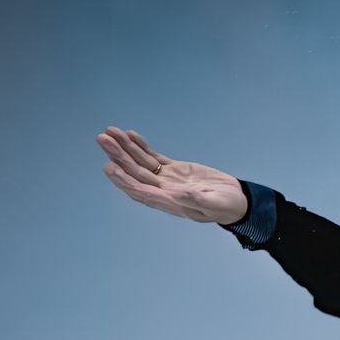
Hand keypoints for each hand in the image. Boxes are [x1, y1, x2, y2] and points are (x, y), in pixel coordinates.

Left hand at [96, 126, 247, 224]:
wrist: (236, 201)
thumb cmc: (227, 207)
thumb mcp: (215, 204)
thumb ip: (197, 200)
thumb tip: (178, 193)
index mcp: (171, 202)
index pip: (142, 191)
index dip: (125, 181)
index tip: (111, 168)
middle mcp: (164, 191)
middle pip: (136, 173)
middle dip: (118, 157)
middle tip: (102, 140)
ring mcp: (168, 179)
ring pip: (141, 163)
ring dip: (124, 148)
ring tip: (109, 132)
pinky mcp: (174, 170)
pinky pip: (153, 157)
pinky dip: (141, 147)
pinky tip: (130, 135)